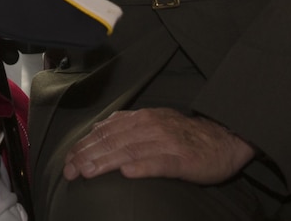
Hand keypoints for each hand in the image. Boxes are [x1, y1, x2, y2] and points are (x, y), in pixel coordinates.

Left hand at [62, 108, 254, 184]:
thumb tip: (99, 129)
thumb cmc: (185, 135)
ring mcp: (166, 142)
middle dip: (87, 156)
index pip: (106, 131)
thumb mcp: (154, 122)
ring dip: (106, 161)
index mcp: (141, 118)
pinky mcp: (183, 160)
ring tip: (88, 172)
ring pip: (130, 150)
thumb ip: (128, 125)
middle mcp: (151, 127)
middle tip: (69, 171)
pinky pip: (160, 163)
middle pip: (113, 141)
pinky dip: (142, 167)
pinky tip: (127, 173)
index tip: (67, 160)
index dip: (84, 145)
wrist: (223, 138)